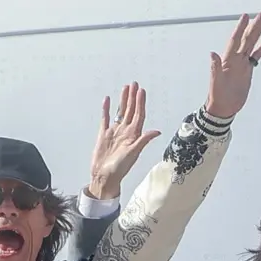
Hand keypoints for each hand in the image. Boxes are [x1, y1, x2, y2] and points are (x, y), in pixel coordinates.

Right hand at [89, 81, 161, 198]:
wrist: (103, 176)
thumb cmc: (119, 168)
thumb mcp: (133, 154)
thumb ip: (143, 141)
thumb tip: (156, 131)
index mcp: (133, 136)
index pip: (139, 115)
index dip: (140, 103)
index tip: (141, 91)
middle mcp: (125, 132)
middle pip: (130, 111)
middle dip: (133, 97)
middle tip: (134, 84)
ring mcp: (115, 132)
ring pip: (120, 112)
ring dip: (123, 100)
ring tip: (125, 88)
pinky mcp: (104, 135)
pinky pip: (106, 118)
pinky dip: (107, 109)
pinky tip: (108, 100)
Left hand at [203, 13, 260, 118]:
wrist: (223, 107)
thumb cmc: (217, 95)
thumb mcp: (215, 81)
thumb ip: (215, 67)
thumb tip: (212, 54)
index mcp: (228, 60)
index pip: (236, 40)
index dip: (240, 28)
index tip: (246, 17)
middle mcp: (235, 59)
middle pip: (246, 39)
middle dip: (253, 27)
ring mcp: (242, 64)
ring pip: (252, 45)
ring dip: (257, 33)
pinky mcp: (248, 71)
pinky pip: (256, 56)